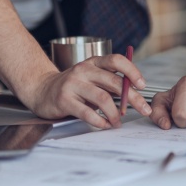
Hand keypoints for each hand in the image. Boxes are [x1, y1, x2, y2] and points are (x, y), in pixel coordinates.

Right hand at [21, 54, 151, 128]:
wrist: (42, 90)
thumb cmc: (73, 86)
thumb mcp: (91, 78)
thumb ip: (110, 82)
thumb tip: (136, 92)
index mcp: (93, 62)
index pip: (116, 60)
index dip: (132, 71)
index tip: (143, 85)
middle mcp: (84, 70)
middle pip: (114, 82)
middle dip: (133, 98)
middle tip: (144, 110)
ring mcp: (73, 84)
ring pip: (102, 98)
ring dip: (115, 113)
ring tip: (118, 122)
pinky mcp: (64, 100)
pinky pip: (87, 112)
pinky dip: (100, 121)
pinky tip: (104, 125)